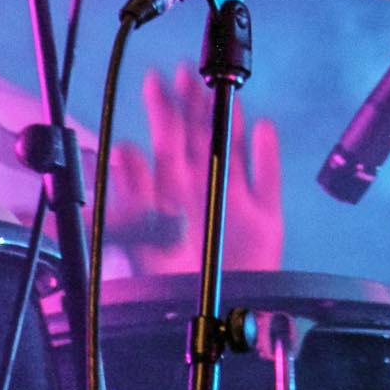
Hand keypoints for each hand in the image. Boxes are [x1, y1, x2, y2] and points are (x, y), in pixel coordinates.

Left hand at [108, 62, 284, 274]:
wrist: (213, 321)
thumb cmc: (171, 285)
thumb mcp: (140, 238)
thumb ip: (133, 195)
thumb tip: (122, 151)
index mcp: (171, 192)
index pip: (166, 141)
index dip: (161, 109)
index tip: (156, 78)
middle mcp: (201, 189)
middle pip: (199, 136)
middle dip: (193, 102)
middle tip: (188, 68)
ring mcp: (234, 201)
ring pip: (232, 148)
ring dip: (230, 118)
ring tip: (226, 87)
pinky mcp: (265, 219)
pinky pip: (267, 178)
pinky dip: (267, 153)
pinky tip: (264, 128)